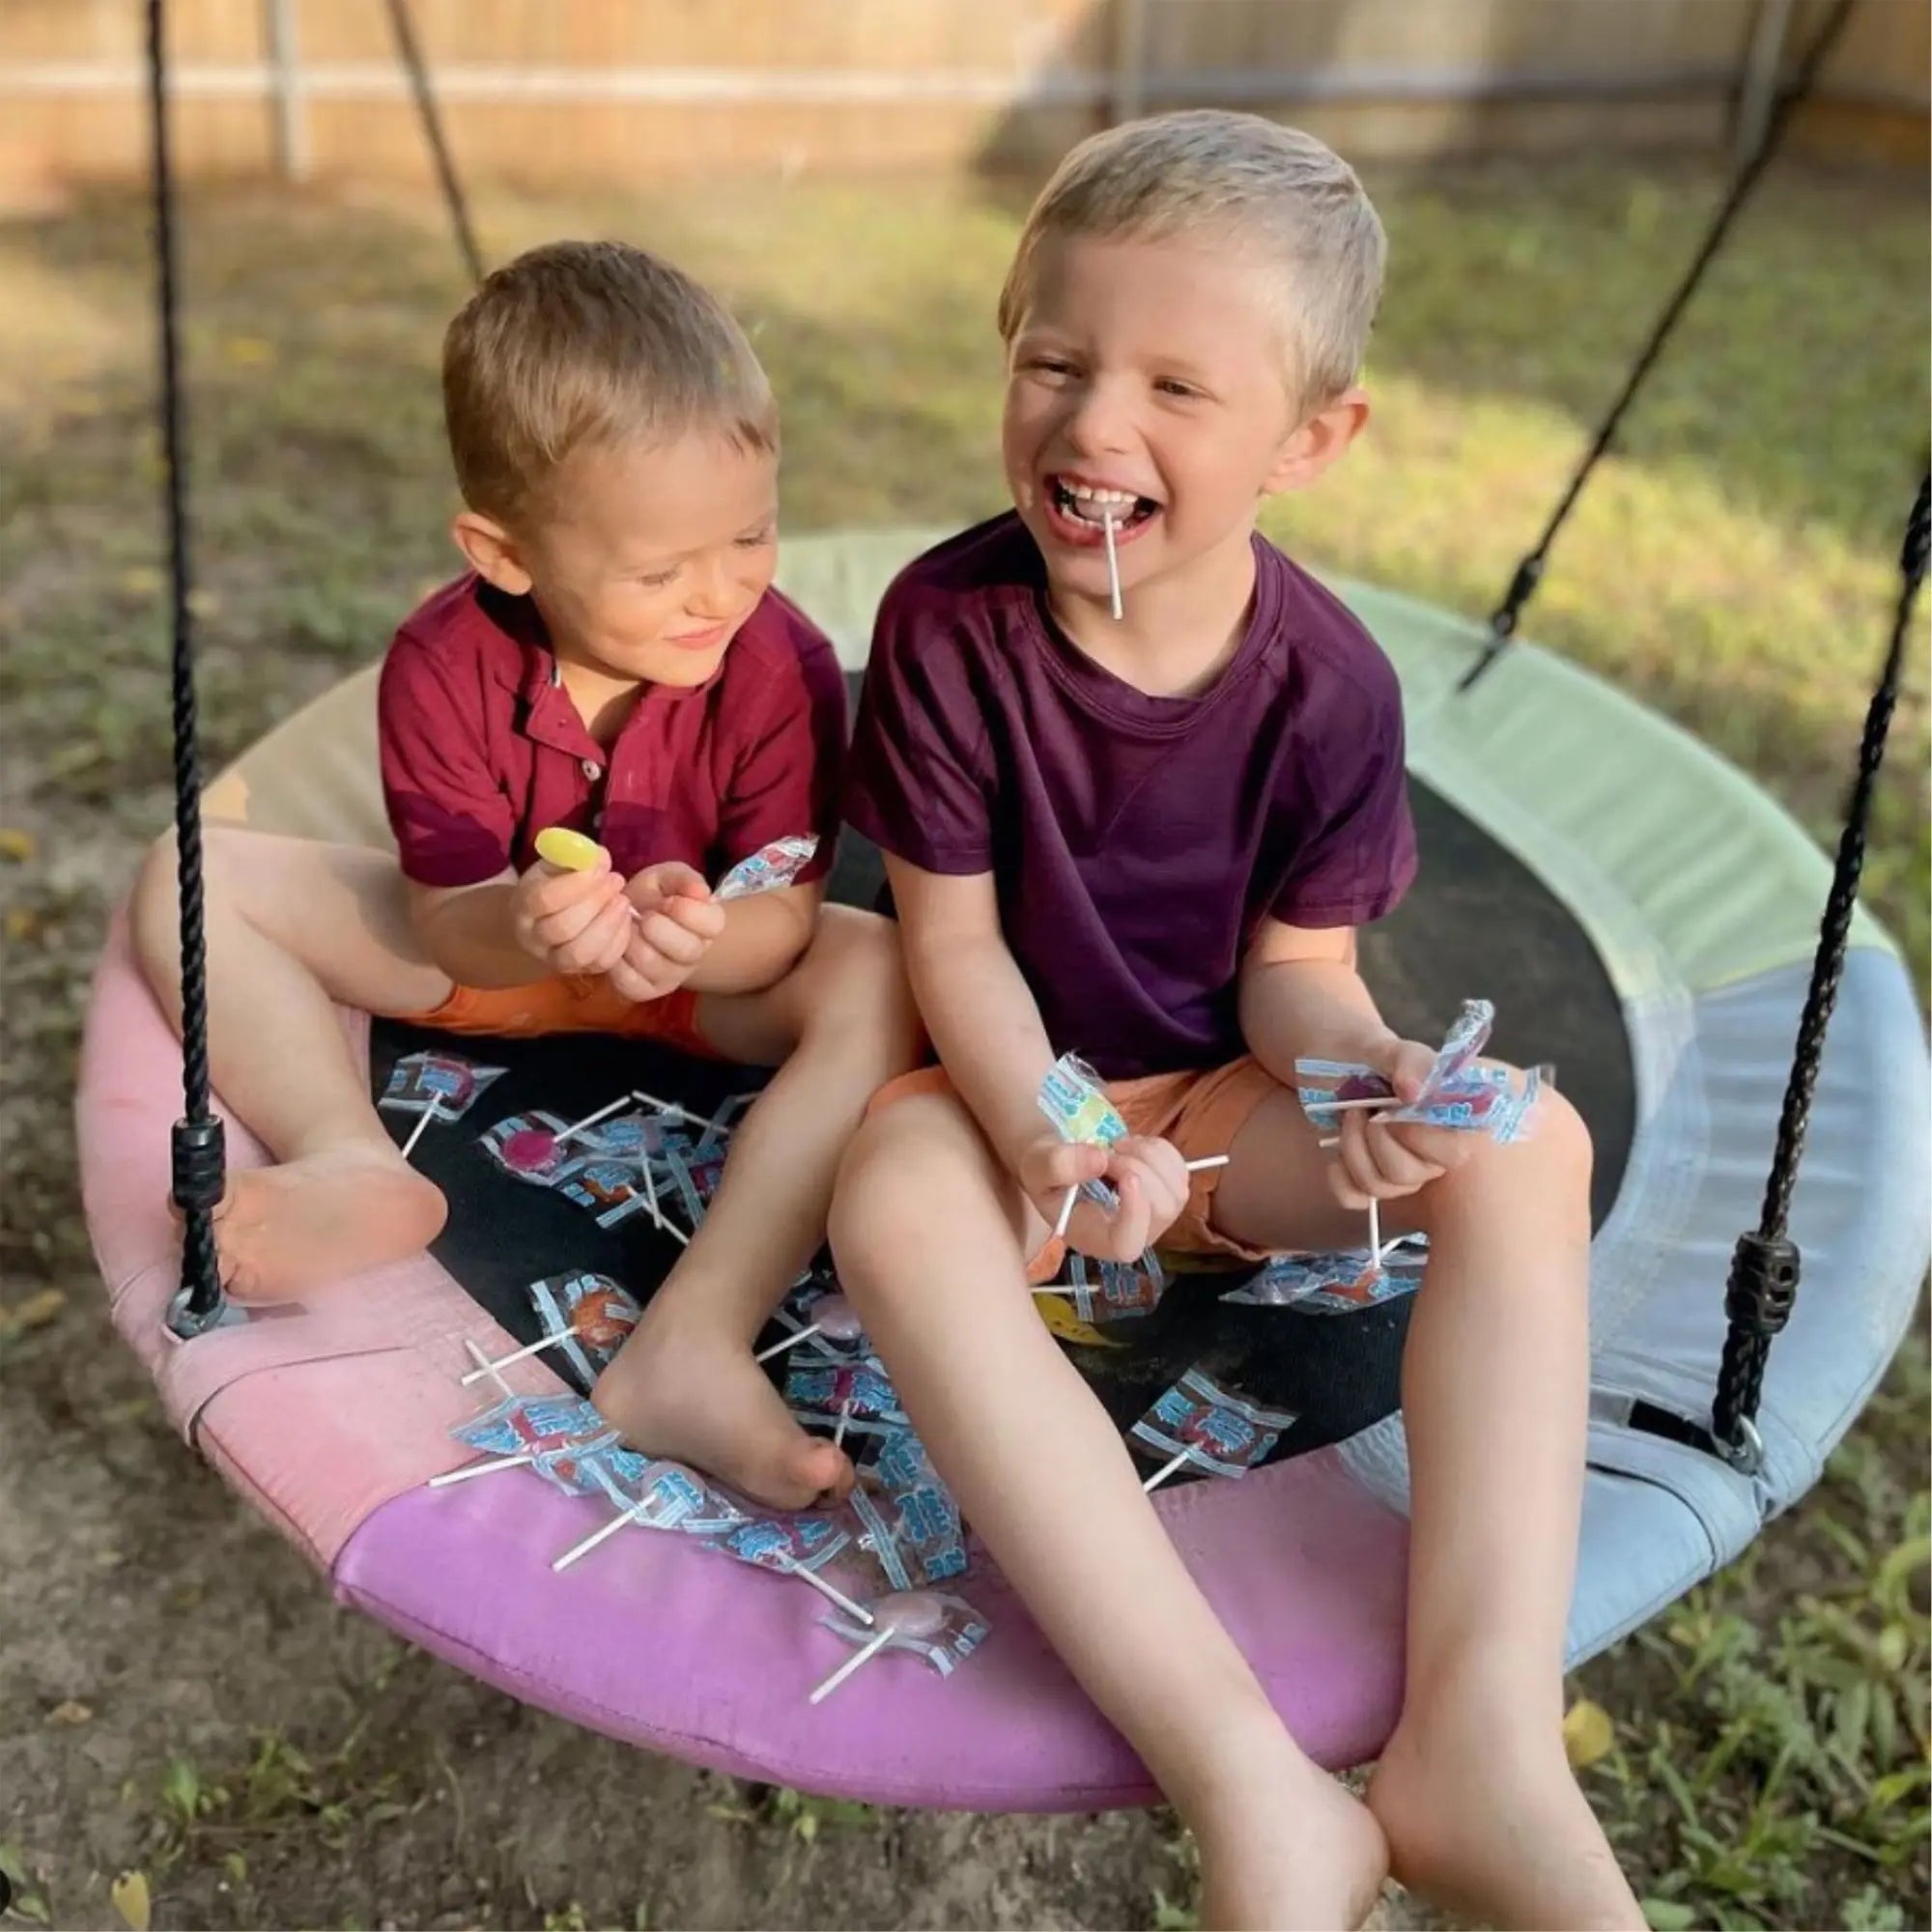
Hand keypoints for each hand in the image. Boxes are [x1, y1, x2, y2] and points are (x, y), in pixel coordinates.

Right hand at [511, 849, 634, 976]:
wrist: (542, 925)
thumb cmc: (551, 887)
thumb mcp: (555, 865)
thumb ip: (575, 857)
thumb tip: (600, 856)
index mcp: (522, 907)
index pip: (544, 899)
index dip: (576, 883)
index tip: (601, 866)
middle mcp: (534, 939)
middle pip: (563, 927)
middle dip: (595, 902)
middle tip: (616, 880)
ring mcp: (556, 961)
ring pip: (580, 952)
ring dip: (608, 924)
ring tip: (622, 901)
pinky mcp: (582, 972)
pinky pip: (601, 962)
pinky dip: (619, 940)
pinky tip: (625, 918)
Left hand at [608, 861, 726, 1002]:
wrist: (631, 917)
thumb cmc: (655, 895)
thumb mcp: (668, 878)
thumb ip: (683, 879)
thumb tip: (699, 891)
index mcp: (709, 926)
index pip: (711, 924)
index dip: (685, 909)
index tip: (667, 900)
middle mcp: (695, 957)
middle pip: (685, 949)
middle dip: (656, 926)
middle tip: (643, 914)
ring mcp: (670, 978)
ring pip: (652, 963)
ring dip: (633, 939)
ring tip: (628, 927)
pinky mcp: (644, 991)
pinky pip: (629, 980)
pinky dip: (617, 958)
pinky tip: (619, 944)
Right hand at [1015, 1130, 1188, 1263]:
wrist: (1063, 1164)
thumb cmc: (1048, 1174)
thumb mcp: (1037, 1167)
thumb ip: (1058, 1165)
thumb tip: (1100, 1160)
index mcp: (1095, 1239)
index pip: (1127, 1245)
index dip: (1134, 1215)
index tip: (1126, 1178)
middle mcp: (1131, 1234)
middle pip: (1159, 1212)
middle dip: (1138, 1169)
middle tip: (1109, 1151)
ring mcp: (1155, 1216)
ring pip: (1175, 1191)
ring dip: (1148, 1156)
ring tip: (1117, 1147)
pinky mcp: (1169, 1192)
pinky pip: (1180, 1170)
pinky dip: (1160, 1149)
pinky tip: (1133, 1147)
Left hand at [1326, 1035, 1469, 1210]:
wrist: (1332, 1059)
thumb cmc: (1369, 1053)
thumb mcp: (1389, 1048)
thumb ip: (1410, 1062)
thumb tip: (1415, 1092)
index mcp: (1450, 1121)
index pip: (1455, 1152)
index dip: (1422, 1138)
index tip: (1395, 1112)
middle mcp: (1431, 1153)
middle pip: (1411, 1175)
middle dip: (1377, 1140)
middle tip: (1363, 1109)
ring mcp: (1400, 1170)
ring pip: (1381, 1187)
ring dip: (1354, 1149)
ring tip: (1349, 1116)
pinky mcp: (1367, 1179)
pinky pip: (1356, 1198)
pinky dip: (1340, 1178)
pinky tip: (1334, 1155)